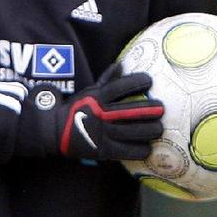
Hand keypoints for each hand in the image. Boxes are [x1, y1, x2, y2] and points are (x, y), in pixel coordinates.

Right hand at [33, 63, 164, 162]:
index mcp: (97, 98)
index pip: (119, 87)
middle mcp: (101, 115)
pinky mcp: (102, 151)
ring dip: (149, 130)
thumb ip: (107, 80)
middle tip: (162, 108)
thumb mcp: (90, 91)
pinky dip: (139, 150)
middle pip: (130, 111)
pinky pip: (125, 151)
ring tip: (159, 128)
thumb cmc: (78, 109)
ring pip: (131, 132)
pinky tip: (148, 147)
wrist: (54, 131)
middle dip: (149, 109)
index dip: (136, 82)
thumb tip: (121, 64)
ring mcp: (102, 133)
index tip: (149, 80)